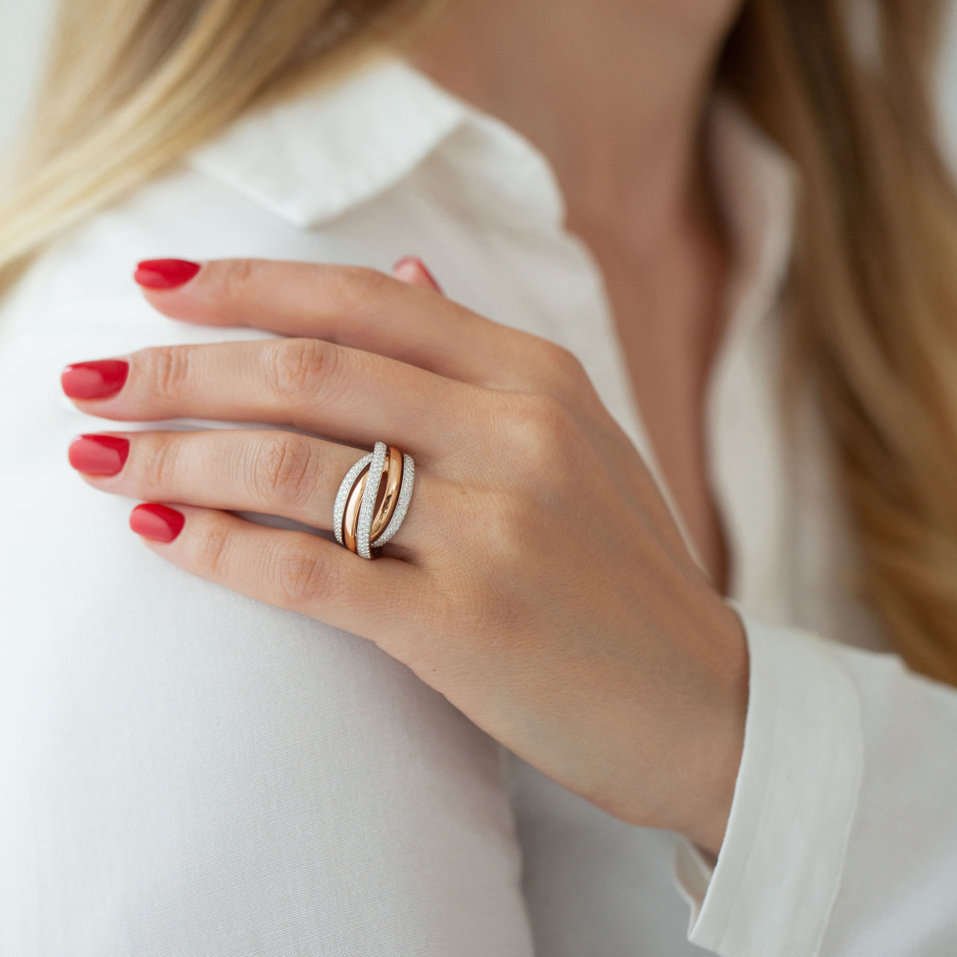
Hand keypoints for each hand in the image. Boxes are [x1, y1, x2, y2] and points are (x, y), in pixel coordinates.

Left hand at [60, 256, 747, 855]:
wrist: (702, 702)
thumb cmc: (624, 572)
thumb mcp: (576, 437)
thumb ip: (480, 359)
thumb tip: (400, 268)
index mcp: (539, 377)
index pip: (364, 300)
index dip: (249, 284)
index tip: (161, 286)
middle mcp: (519, 434)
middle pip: (309, 371)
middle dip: (180, 369)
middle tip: (89, 377)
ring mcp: (496, 529)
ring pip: (293, 465)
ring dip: (175, 455)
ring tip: (96, 453)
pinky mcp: (466, 625)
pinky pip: (309, 572)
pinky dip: (217, 548)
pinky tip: (156, 530)